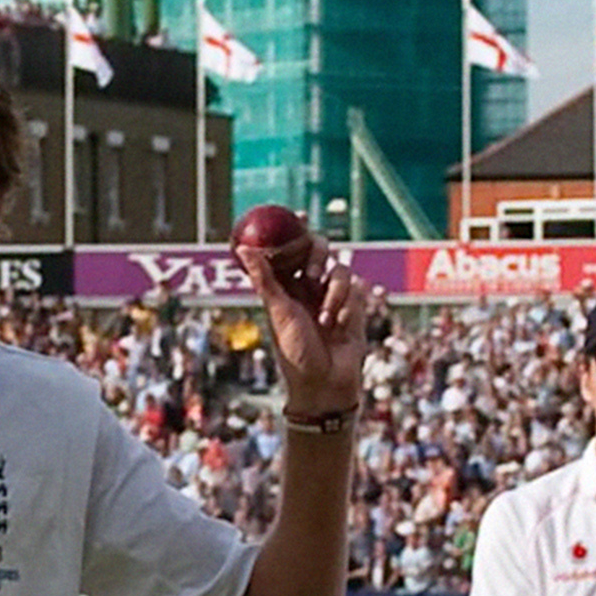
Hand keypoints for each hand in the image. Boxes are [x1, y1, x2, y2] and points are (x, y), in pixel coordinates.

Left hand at [237, 210, 374, 418]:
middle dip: (316, 256)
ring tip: (324, 318)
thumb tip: (241, 248)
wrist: (325, 383)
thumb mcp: (277, 311)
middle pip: (317, 248)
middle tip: (311, 274)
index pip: (288, 247)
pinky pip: (354, 287)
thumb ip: (263, 277)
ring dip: (332, 292)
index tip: (296, 212)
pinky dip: (345, 304)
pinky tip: (338, 325)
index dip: (292, 228)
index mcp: (284, 285)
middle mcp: (308, 285)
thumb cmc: (294, 351)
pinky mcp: (353, 305)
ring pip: (339, 268)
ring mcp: (332, 294)